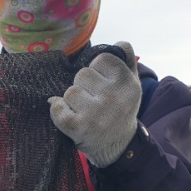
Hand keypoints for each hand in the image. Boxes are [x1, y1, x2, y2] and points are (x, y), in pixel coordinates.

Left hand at [48, 42, 140, 167]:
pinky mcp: (78, 128)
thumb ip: (127, 60)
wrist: (118, 147)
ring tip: (84, 110)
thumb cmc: (121, 110)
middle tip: (94, 100)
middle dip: (84, 85)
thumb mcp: (133, 85)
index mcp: (127, 84)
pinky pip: (57, 108)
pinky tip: (68, 115)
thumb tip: (118, 43)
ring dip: (72, 100)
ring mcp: (95, 114)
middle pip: (82, 74)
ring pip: (69, 91)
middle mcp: (113, 98)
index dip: (98, 70)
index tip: (102, 83)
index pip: (101, 59)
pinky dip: (58, 110)